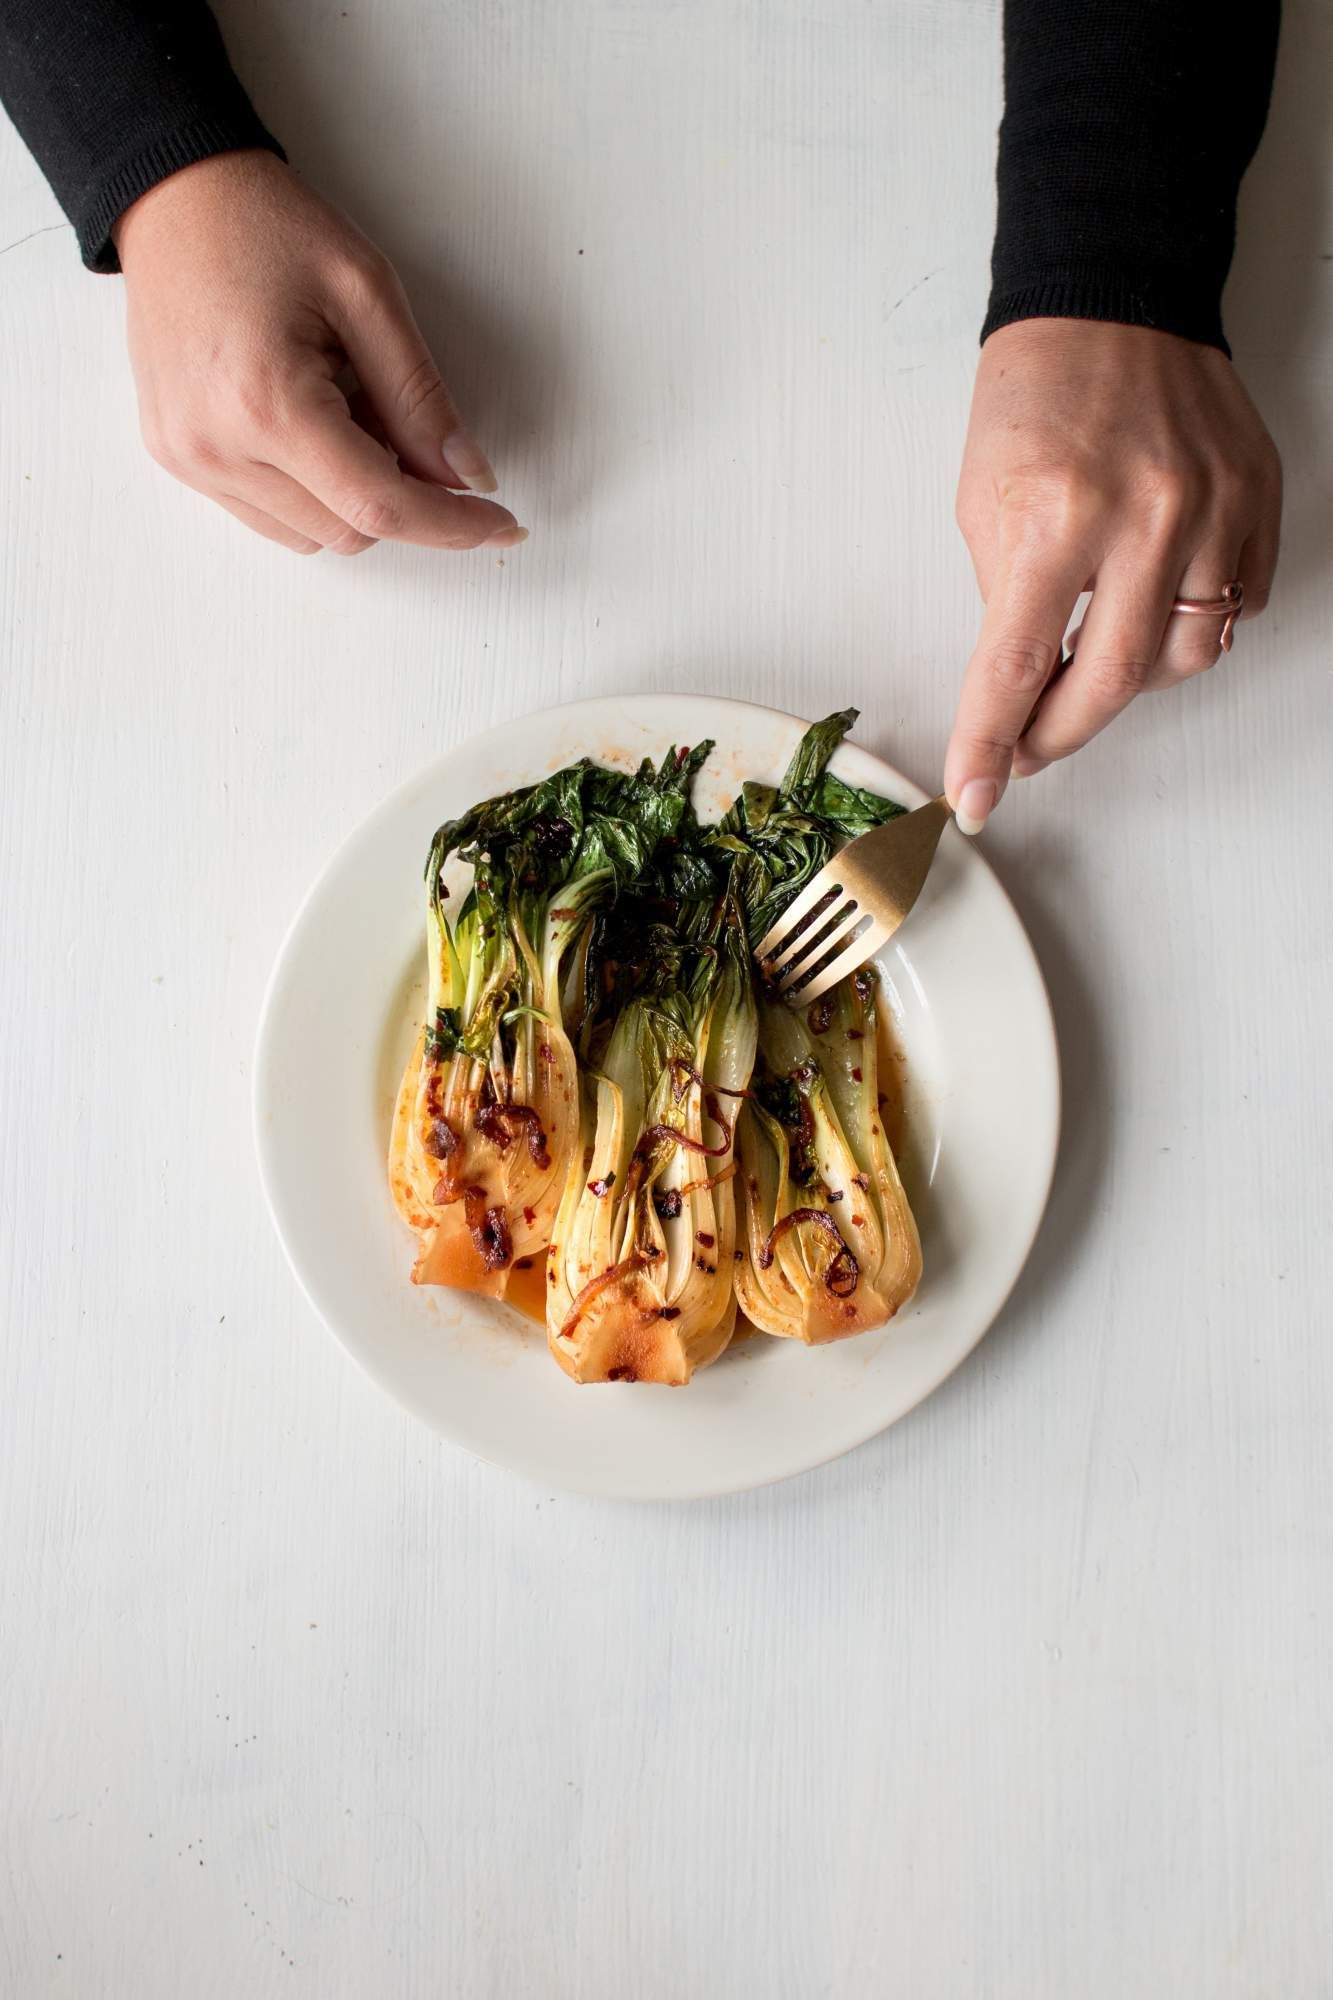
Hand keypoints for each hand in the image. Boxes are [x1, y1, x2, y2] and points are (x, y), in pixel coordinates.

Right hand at [112, 150, 525, 555]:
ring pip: (314, 536)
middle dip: (398, 491)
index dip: (451, 525)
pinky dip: (310, 490)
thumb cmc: (268, 228)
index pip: (380, 505)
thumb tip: (469, 477)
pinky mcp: (177, 460)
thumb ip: (421, 398)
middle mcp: (218, 447)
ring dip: (351, 494)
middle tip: (393, 411)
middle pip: (351, 531)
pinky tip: (306, 422)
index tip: (503, 527)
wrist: (174, 198)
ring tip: (341, 405)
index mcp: (269, 403)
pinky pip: (270, 518)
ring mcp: (190, 460)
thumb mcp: (369, 295)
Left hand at [946, 320, 1280, 830]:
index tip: (976, 797)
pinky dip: (1192, 625)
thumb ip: (1009, 599)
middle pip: (1111, 682)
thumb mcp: (982, 501)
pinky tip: (1154, 600)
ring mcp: (1212, 509)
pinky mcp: (1257, 498)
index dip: (991, 744)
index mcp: (1054, 515)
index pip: (1016, 666)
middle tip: (1027, 746)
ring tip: (1089, 659)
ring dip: (1127, 682)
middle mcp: (1144, 516)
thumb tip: (1023, 683)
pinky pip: (1235, 608)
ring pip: (1183, 657)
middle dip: (1059, 733)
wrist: (1110, 299)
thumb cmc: (1036, 394)